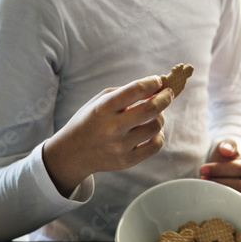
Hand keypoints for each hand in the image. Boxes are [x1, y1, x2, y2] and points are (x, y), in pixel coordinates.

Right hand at [42, 76, 172, 196]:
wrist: (72, 153)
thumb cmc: (92, 119)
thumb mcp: (101, 100)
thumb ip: (128, 91)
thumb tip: (158, 87)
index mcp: (104, 108)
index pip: (135, 90)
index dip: (152, 82)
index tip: (158, 81)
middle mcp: (112, 127)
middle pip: (151, 108)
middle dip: (165, 97)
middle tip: (168, 93)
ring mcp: (120, 146)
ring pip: (155, 127)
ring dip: (160, 116)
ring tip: (155, 114)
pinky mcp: (126, 161)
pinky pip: (155, 146)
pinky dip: (159, 135)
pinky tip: (153, 131)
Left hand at [199, 138, 240, 198]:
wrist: (225, 180)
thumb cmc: (225, 164)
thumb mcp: (227, 150)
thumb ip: (227, 144)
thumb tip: (226, 150)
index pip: (240, 168)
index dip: (219, 168)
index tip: (202, 169)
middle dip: (219, 182)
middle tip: (202, 180)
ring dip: (222, 195)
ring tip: (207, 191)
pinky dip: (227, 209)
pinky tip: (214, 203)